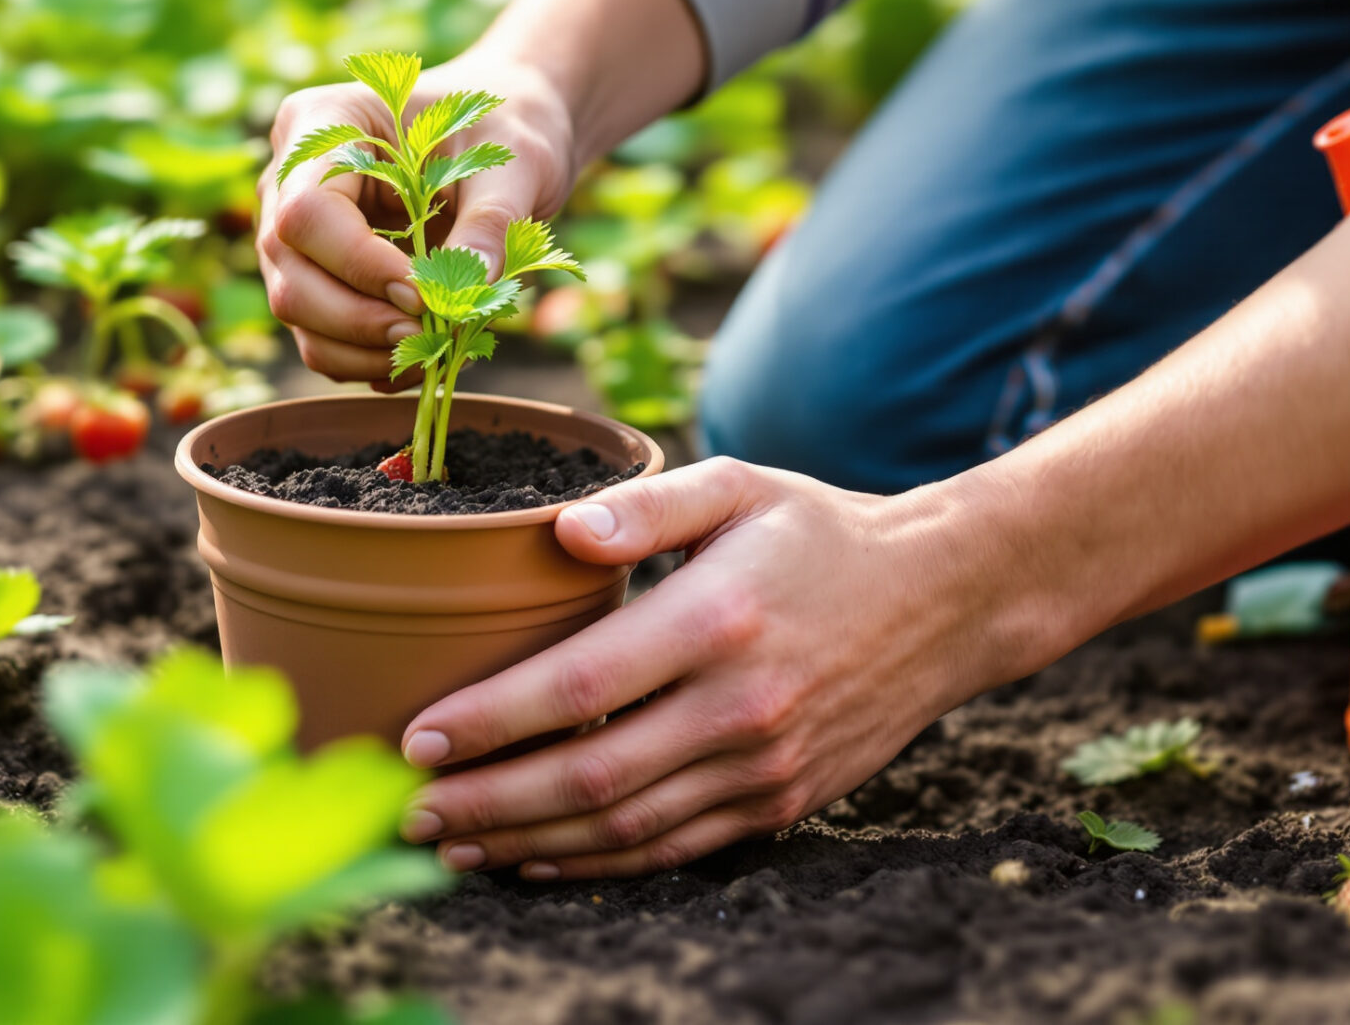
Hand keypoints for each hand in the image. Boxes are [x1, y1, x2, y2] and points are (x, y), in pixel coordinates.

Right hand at [256, 54, 578, 385]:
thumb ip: (491, 220)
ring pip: (297, 313)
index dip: (358, 264)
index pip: (308, 211)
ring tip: (436, 349)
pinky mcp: (314, 277)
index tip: (423, 294)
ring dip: (362, 350)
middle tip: (431, 335)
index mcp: (324, 122)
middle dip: (358, 319)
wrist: (500, 138)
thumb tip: (468, 292)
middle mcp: (289, 178)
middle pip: (290, 272)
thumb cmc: (502, 129)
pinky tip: (424, 352)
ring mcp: (295, 234)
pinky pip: (320, 336)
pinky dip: (367, 360)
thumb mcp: (514, 160)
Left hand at [396, 459, 1047, 878]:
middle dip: (486, 801)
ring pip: (624, 829)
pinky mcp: (778, 804)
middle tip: (406, 807)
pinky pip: (672, 849)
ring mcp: (762, 766)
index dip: (492, 720)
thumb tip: (561, 531)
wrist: (943, 602)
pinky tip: (534, 858)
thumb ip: (642, 503)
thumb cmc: (817, 533)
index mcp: (715, 619)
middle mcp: (739, 706)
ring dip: (527, 844)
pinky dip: (596, 864)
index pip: (580, 686)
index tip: (418, 735)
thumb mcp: (737, 485)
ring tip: (449, 841)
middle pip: (589, 778)